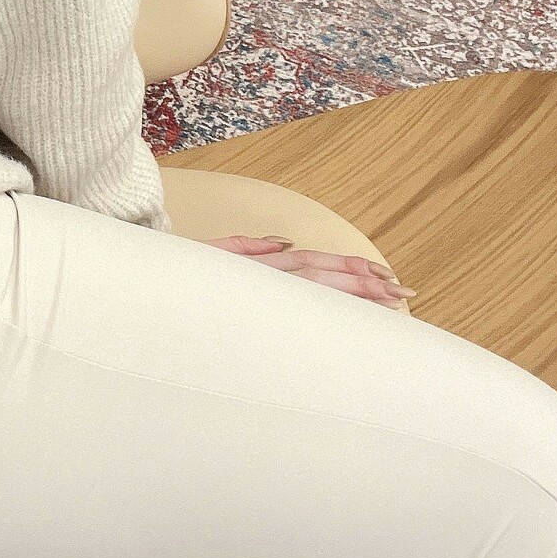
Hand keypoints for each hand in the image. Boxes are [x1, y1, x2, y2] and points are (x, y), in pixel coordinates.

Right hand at [205, 234, 416, 310]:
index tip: (387, 279)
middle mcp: (268, 276)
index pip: (318, 264)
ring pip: (317, 290)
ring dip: (356, 294)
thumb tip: (287, 242)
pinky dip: (324, 307)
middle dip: (367, 284)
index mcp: (266, 265)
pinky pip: (296, 309)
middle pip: (326, 275)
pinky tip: (350, 315)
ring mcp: (263, 292)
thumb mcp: (216, 254)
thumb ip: (250, 247)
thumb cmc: (185, 279)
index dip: (353, 270)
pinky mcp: (253, 305)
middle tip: (403, 293)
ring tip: (389, 302)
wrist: (154, 296)